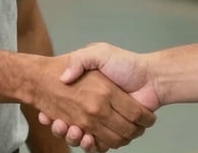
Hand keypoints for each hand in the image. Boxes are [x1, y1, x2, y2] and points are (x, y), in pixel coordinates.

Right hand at [39, 43, 160, 151]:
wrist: (151, 77)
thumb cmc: (126, 63)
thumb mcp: (99, 53)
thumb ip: (80, 60)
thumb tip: (64, 77)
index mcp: (88, 93)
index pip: (64, 107)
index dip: (54, 114)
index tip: (46, 116)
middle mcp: (94, 109)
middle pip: (71, 126)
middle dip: (63, 130)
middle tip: (58, 124)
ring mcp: (104, 122)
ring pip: (83, 138)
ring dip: (74, 139)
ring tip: (72, 130)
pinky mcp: (115, 132)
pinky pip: (100, 145)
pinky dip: (92, 146)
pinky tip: (86, 138)